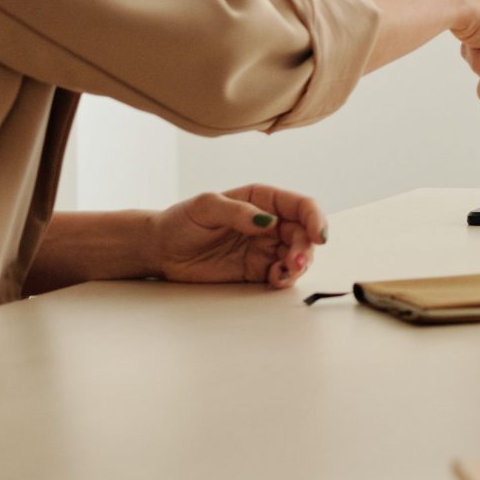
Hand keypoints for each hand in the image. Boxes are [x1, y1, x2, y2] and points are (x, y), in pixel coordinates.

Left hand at [145, 184, 327, 289]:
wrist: (161, 250)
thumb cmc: (181, 221)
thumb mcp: (206, 207)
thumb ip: (238, 212)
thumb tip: (268, 221)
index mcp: (261, 199)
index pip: (300, 206)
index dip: (315, 219)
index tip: (318, 236)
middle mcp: (269, 222)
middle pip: (303, 234)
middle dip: (305, 248)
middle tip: (295, 263)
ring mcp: (264, 247)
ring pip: (297, 255)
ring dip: (299, 265)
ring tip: (284, 273)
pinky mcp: (256, 269)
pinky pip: (281, 274)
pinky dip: (285, 278)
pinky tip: (276, 279)